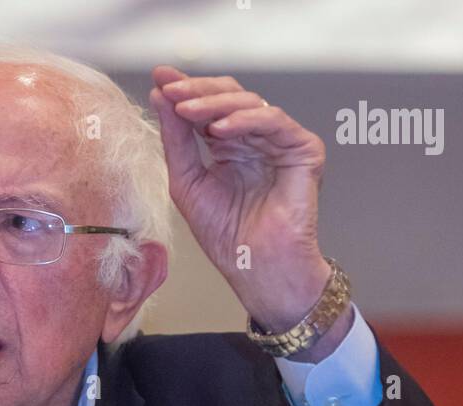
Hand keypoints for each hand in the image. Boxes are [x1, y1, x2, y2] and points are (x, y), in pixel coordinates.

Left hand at [150, 66, 349, 355]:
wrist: (257, 270)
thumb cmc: (227, 238)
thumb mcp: (187, 184)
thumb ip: (176, 140)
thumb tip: (159, 95)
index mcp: (230, 147)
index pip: (208, 107)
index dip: (185, 90)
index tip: (159, 78)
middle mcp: (255, 140)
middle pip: (228, 96)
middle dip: (197, 90)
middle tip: (171, 89)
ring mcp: (280, 142)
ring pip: (249, 103)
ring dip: (214, 103)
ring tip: (186, 110)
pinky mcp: (303, 150)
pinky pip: (274, 121)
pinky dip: (245, 120)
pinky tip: (219, 129)